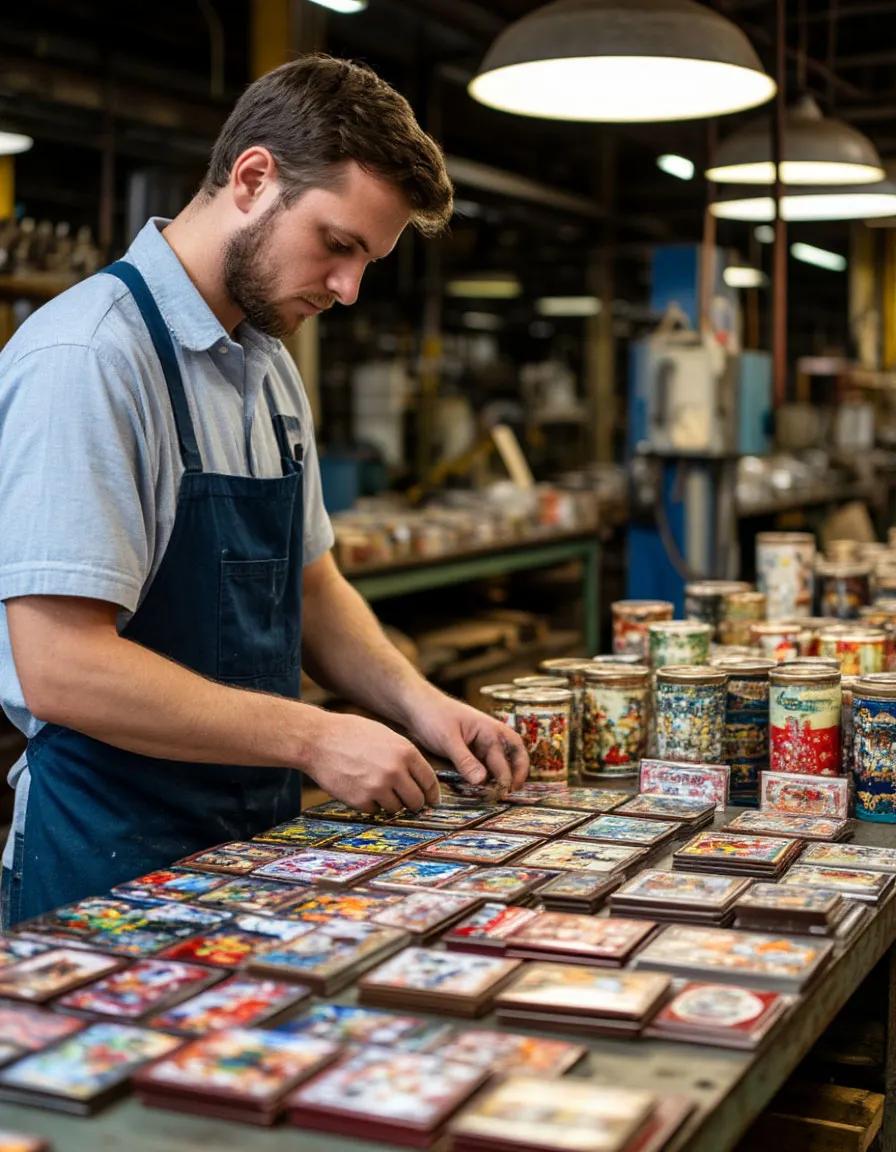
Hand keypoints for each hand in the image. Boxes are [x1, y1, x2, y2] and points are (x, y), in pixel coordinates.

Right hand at [304, 711, 439, 813]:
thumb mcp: (385, 736)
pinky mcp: (360, 800)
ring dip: (390, 803)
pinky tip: (360, 788)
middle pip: (416, 801)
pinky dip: (371, 804)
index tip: (431, 800)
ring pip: (396, 808)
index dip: (431, 794)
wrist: (318, 740)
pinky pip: (375, 810)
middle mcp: (395, 771)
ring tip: (375, 787)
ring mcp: (378, 787)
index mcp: (405, 752)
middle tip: (406, 801)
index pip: (429, 781)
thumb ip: (404, 755)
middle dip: (413, 803)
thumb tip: (419, 777)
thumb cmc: (351, 734)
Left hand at [405, 689, 528, 793]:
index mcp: (490, 730)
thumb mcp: (448, 739)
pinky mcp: (471, 751)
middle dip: (515, 775)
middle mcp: (490, 737)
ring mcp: (481, 744)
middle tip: (510, 793)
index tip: (501, 792)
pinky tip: (482, 788)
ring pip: (500, 762)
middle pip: (513, 757)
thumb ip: (465, 760)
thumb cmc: (433, 715)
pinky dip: (488, 776)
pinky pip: (485, 765)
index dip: (507, 777)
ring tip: (497, 794)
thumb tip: (482, 781)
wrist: (415, 706)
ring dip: (502, 777)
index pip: (507, 757)